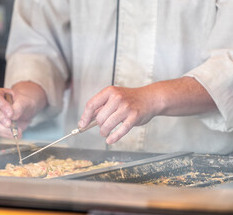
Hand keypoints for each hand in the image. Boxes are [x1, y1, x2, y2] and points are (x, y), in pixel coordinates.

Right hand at [0, 81, 46, 138]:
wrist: (26, 111)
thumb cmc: (24, 103)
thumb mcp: (25, 102)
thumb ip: (18, 108)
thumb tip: (12, 117)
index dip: (3, 106)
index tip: (11, 114)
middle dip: (1, 118)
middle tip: (10, 124)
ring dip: (5, 129)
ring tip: (18, 131)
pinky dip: (7, 134)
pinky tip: (17, 134)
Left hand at [78, 77, 216, 144]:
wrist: (150, 98)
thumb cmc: (130, 99)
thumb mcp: (114, 97)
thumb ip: (101, 106)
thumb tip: (86, 119)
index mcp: (109, 92)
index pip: (91, 105)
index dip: (85, 117)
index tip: (82, 125)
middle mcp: (117, 98)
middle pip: (99, 117)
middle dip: (98, 125)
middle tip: (102, 127)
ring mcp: (126, 107)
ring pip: (107, 125)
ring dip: (104, 132)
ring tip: (105, 132)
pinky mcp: (134, 117)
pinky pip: (120, 130)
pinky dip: (113, 137)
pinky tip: (109, 140)